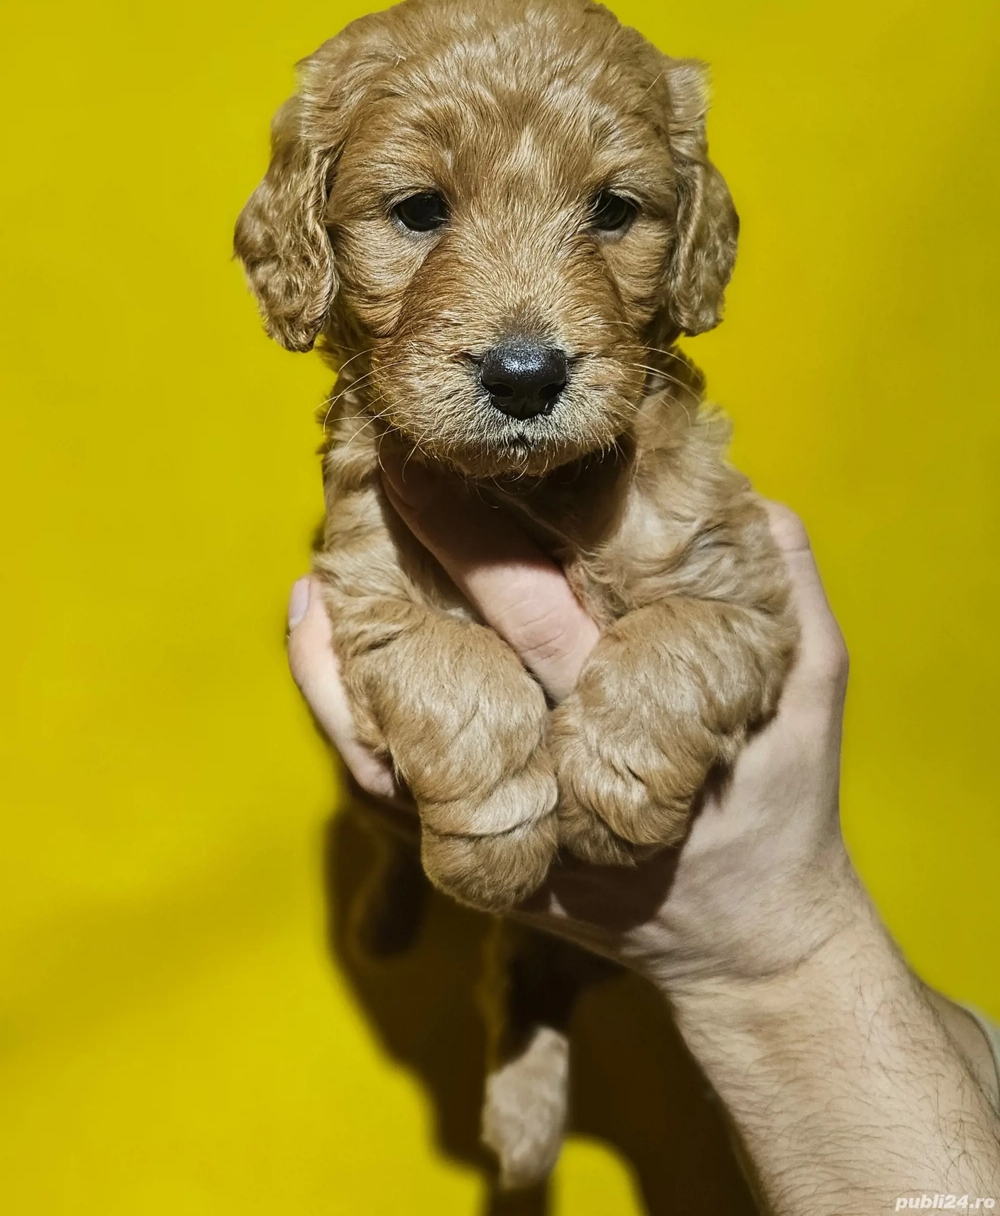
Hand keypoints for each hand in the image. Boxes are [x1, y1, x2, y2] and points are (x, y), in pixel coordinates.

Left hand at [288, 457, 852, 991]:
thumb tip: (743, 489)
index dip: (472, 533)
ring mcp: (495, 823)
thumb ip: (789, 583)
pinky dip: (342, 711)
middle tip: (373, 469)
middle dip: (406, 555)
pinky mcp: (469, 852)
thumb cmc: (783, 801)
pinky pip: (382, 786)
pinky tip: (324, 636)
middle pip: (448, 653)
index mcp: (621, 718)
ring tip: (324, 557)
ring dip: (347, 643)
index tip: (434, 459)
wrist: (742, 938)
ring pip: (387, 733)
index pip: (530, 611)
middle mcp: (542, 771)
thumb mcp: (813, 686)